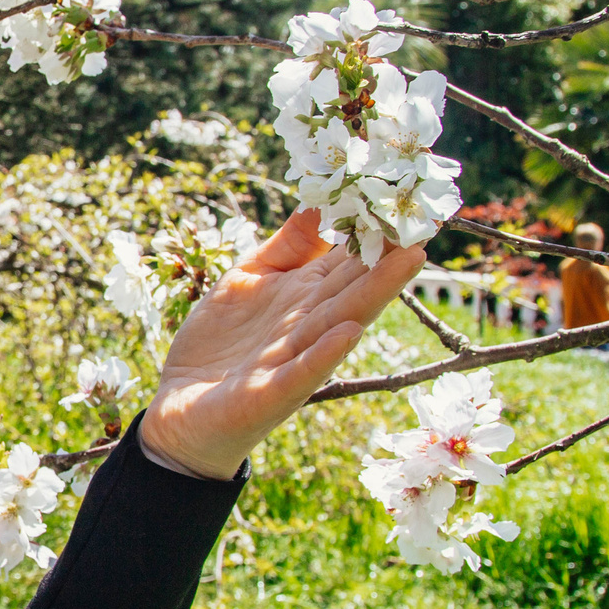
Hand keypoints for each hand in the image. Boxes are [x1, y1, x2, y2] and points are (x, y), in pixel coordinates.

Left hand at [139, 208, 425, 481]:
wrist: (181, 409)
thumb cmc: (218, 345)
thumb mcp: (247, 281)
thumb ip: (285, 248)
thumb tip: (317, 203)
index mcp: (302, 296)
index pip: (346, 261)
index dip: (373, 233)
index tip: (406, 199)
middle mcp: (306, 326)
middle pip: (353, 287)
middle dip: (389, 259)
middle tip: (427, 224)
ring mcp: (291, 360)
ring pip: (338, 322)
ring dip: (374, 293)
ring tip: (409, 262)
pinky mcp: (268, 392)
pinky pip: (300, 371)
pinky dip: (324, 353)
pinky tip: (348, 331)